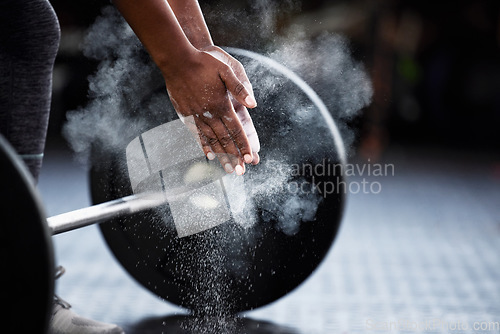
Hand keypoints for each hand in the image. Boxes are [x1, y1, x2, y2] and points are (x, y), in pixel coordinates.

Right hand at [161, 48, 256, 174]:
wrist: (177, 61)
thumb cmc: (203, 62)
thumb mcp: (225, 69)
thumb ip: (239, 88)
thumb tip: (253, 104)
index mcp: (221, 104)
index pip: (236, 129)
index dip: (244, 145)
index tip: (250, 159)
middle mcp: (209, 114)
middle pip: (225, 139)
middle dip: (234, 156)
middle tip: (241, 172)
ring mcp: (197, 116)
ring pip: (212, 140)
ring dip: (221, 155)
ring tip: (228, 169)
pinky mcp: (187, 115)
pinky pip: (197, 134)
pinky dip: (204, 146)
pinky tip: (209, 155)